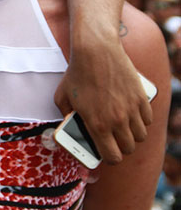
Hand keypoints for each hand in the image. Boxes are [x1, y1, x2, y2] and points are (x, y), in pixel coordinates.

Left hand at [55, 27, 150, 163]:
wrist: (96, 51)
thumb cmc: (76, 74)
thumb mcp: (62, 98)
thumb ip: (66, 117)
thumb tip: (72, 127)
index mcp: (97, 125)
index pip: (112, 157)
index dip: (109, 158)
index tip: (105, 153)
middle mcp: (118, 121)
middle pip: (128, 149)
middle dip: (120, 147)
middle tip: (113, 140)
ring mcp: (132, 110)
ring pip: (140, 136)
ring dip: (132, 135)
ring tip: (122, 128)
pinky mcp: (142, 99)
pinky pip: (148, 120)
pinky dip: (142, 121)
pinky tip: (132, 116)